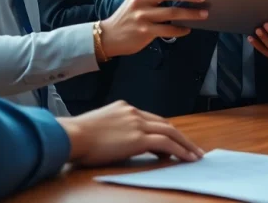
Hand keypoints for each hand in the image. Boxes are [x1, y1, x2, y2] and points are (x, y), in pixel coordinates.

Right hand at [58, 101, 204, 166]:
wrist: (71, 135)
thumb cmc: (76, 136)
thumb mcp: (97, 127)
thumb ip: (112, 131)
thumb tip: (117, 143)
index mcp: (123, 108)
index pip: (151, 119)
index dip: (164, 131)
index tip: (173, 141)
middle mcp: (133, 112)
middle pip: (165, 123)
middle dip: (180, 136)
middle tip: (192, 147)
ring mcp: (137, 123)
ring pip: (170, 132)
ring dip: (185, 144)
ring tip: (195, 155)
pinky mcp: (138, 137)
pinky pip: (166, 143)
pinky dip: (179, 150)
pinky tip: (186, 158)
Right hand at [99, 0, 208, 57]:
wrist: (109, 36)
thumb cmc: (127, 16)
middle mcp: (140, 0)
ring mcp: (142, 16)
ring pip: (172, 12)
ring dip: (191, 13)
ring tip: (203, 14)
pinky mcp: (146, 31)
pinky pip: (169, 30)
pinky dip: (181, 30)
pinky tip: (187, 29)